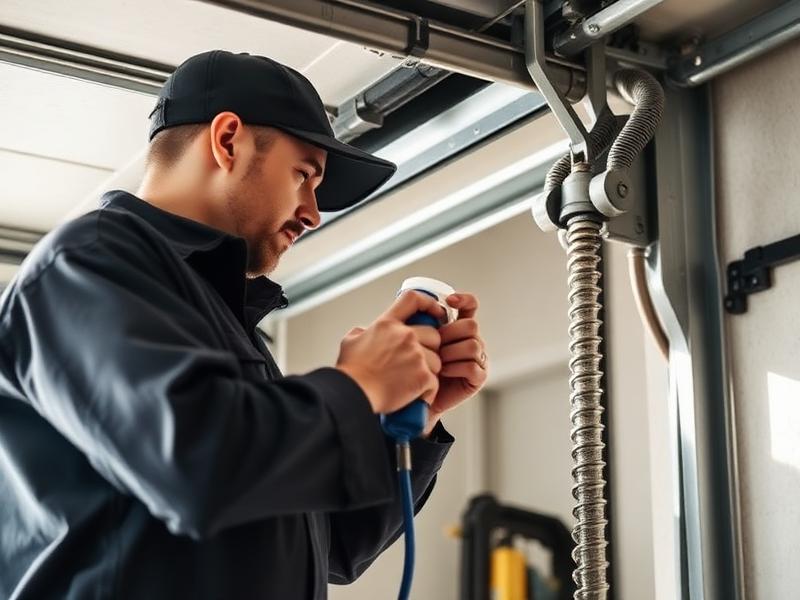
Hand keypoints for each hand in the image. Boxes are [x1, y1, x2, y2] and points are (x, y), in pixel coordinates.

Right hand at [335, 290, 445, 413]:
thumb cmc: (351, 373)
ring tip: (410, 383)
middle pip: (433, 334)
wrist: (354, 395)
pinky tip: (413, 395)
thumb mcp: (350, 343)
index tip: (436, 312)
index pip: (412, 299)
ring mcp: (415, 355)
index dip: (428, 302)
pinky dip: (426, 392)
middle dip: (430, 349)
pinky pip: (434, 382)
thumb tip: (365, 333)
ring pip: (437, 360)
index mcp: (387, 324)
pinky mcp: (423, 375)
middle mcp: (404, 335)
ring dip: (428, 372)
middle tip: (416, 363)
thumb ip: (363, 333)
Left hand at [423, 292, 487, 435]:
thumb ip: (417, 321)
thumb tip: (411, 298)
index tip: (450, 301)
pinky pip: (472, 366)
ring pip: (473, 345)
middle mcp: (472, 340)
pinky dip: (455, 368)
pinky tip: (442, 373)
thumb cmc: (413, 368)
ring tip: (436, 362)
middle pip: (471, 325)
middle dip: (449, 334)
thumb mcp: (414, 340)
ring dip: (450, 353)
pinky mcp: (479, 378)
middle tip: (433, 345)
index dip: (464, 299)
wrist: (415, 399)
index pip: (470, 306)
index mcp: (458, 328)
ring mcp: (478, 359)